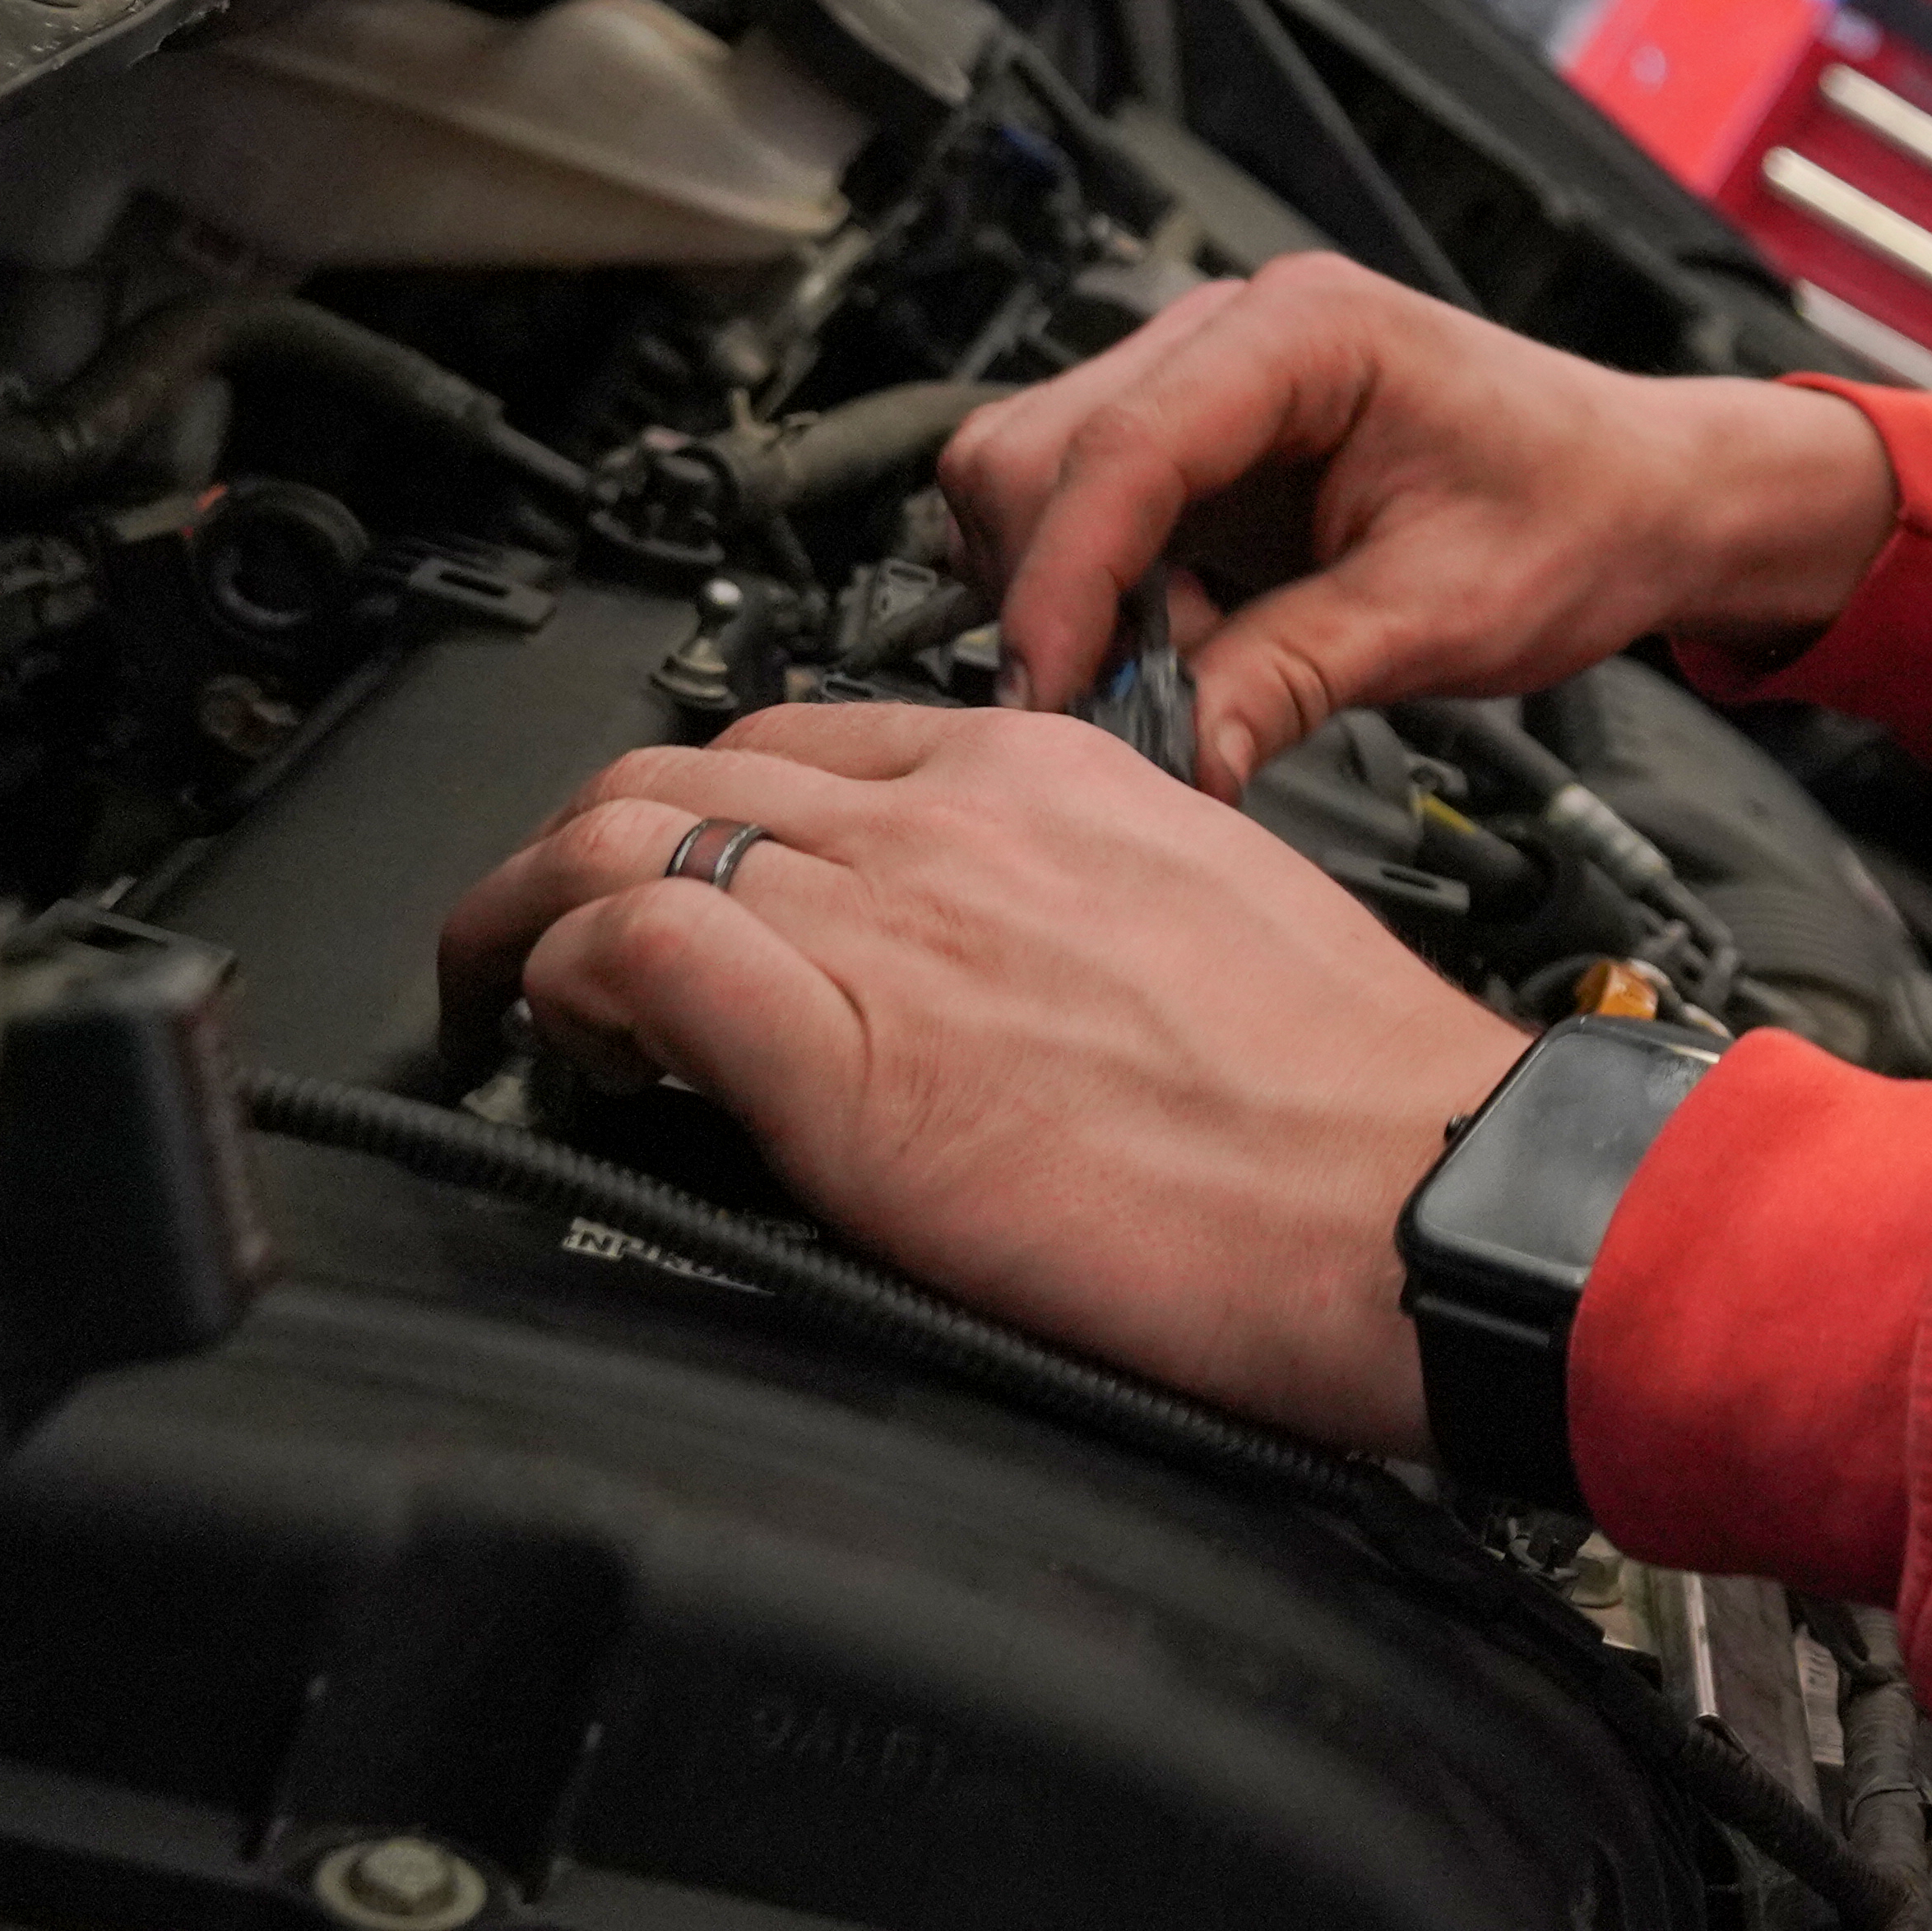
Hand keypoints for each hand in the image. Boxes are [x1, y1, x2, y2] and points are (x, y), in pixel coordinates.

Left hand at [435, 701, 1523, 1451]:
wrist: (1412, 1191)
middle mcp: (956, 821)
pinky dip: (563, 984)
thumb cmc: (1349, 1099)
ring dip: (531, 915)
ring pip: (618, 836)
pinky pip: (636, 951)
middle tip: (548, 941)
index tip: (682, 880)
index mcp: (1051, 776)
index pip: (799, 739)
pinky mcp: (846, 1056)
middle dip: (574, 848)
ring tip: (520, 1002)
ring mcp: (895, 927)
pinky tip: (574, 1050)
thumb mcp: (1202, 918)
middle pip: (677, 767)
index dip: (703, 807)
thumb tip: (981, 966)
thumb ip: (1067, 905)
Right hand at [942, 255, 1900, 789]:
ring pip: (1031, 484)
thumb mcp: (1447, 614)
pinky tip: (1191, 644)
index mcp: (1305, 331)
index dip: (1064, 578)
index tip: (1050, 691)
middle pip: (1036, 452)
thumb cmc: (1579, 513)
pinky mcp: (1194, 449)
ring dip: (1071, 599)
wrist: (1641, 496)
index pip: (1122, 445)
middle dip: (1054, 590)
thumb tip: (1178, 752)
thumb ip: (1299, 673)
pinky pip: (1080, 520)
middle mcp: (1232, 334)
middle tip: (1127, 705)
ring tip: (1186, 671)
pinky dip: (1099, 599)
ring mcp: (1201, 386)